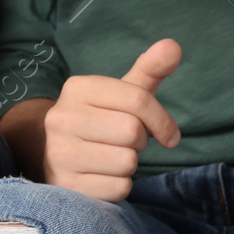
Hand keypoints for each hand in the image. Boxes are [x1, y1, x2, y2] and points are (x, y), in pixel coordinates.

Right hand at [42, 39, 181, 200]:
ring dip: (130, 164)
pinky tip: (102, 176)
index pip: (138, 100)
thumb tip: (174, 45)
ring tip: (110, 156)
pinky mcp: (67, 184)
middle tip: (124, 142)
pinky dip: (120, 185)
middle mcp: (61, 117)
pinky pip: (118, 188)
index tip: (167, 133)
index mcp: (76, 88)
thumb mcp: (122, 94)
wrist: (58, 156)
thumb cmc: (101, 121)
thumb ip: (148, 70)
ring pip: (127, 162)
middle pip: (133, 132)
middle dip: (139, 142)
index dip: (162, 120)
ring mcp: (60, 151)